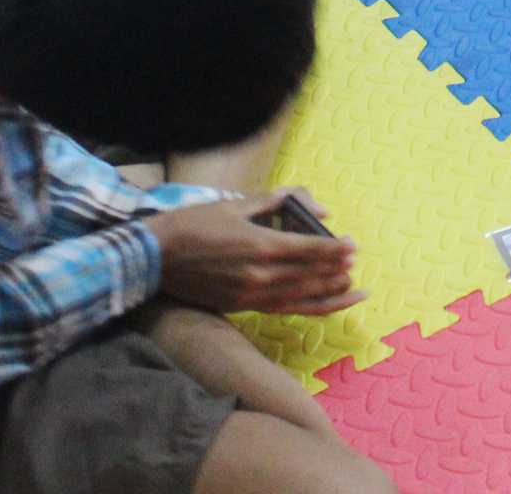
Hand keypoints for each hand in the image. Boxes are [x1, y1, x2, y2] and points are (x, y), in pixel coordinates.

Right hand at [148, 193, 365, 316]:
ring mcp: (251, 294)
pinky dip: (308, 307)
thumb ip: (276, 202)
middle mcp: (261, 274)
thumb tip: (314, 205)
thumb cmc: (195, 223)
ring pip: (301, 296)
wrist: (155, 256)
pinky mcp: (241, 306)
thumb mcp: (235, 204)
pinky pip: (283, 309)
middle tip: (354, 262)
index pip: (310, 249)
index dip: (335, 248)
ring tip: (352, 289)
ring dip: (329, 292)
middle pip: (310, 274)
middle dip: (336, 269)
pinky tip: (324, 306)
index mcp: (261, 244)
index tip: (352, 245)